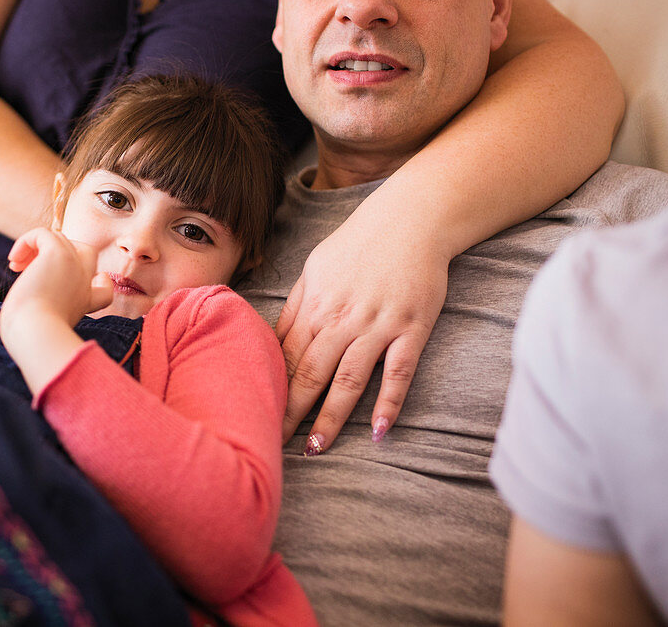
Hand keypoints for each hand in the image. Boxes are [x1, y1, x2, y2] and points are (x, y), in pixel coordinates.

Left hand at [0, 227, 112, 338]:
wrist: (35, 332)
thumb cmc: (31, 336)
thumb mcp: (43, 324)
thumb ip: (43, 312)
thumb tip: (23, 309)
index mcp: (85, 301)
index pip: (104, 286)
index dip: (99, 280)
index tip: (87, 280)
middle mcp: (84, 281)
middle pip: (84, 251)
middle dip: (60, 253)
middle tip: (31, 268)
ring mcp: (75, 264)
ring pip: (59, 239)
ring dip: (35, 248)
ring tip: (16, 265)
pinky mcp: (58, 253)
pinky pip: (43, 233)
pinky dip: (26, 241)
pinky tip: (13, 261)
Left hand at [276, 224, 448, 448]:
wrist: (411, 218)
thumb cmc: (358, 244)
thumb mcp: (314, 269)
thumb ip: (295, 307)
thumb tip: (272, 340)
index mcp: (314, 306)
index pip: (285, 357)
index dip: (270, 388)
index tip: (256, 414)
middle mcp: (342, 320)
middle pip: (310, 374)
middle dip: (290, 413)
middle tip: (275, 445)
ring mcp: (378, 326)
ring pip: (348, 380)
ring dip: (331, 417)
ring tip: (316, 448)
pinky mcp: (411, 329)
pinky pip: (398, 373)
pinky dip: (388, 403)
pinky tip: (378, 431)